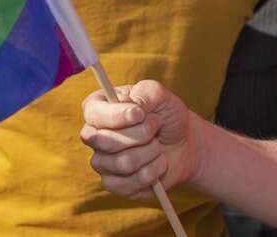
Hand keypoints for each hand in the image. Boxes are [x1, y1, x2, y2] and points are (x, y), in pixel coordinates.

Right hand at [81, 81, 202, 198]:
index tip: (140, 114)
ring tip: (158, 145)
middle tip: (156, 126)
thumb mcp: (161, 94)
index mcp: (99, 107)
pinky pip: (130, 184)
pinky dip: (153, 172)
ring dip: (151, 152)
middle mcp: (94, 136)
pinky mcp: (113, 184)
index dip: (116, 116)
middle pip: (107, 141)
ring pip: (123, 163)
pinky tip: (158, 163)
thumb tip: (132, 108)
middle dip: (142, 134)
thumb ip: (145, 93)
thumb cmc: (167, 114)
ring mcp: (101, 162)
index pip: (92, 113)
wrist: (184, 142)